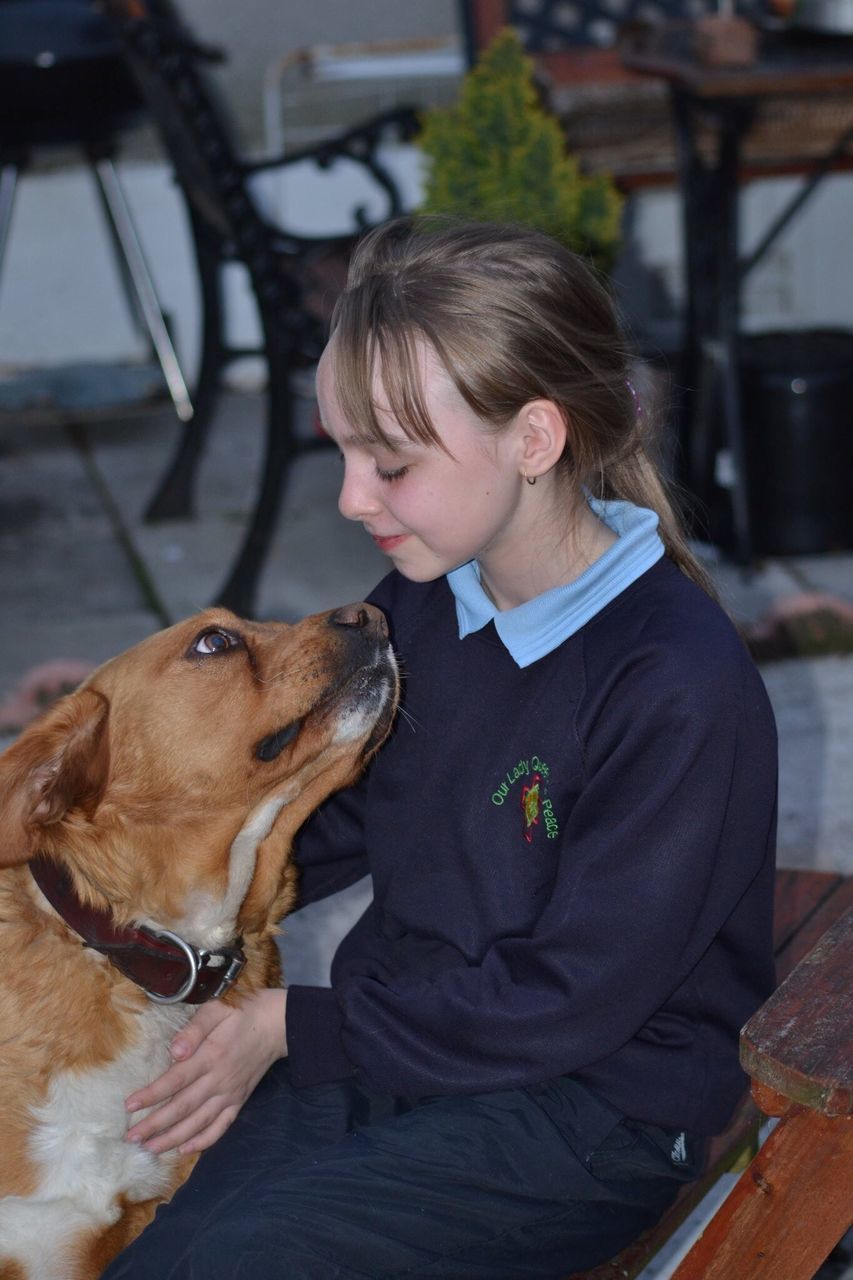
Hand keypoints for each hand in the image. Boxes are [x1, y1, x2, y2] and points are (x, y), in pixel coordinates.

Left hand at [125, 987, 286, 1155]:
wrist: (278, 1024)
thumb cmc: (244, 1011)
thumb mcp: (218, 1008)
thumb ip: (195, 1028)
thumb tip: (175, 1051)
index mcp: (211, 1055)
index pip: (175, 1080)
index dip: (151, 1095)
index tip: (129, 1106)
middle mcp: (219, 1080)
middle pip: (182, 1108)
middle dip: (155, 1125)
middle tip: (131, 1137)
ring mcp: (230, 1093)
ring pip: (198, 1122)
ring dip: (173, 1138)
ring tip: (150, 1149)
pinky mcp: (239, 1101)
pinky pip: (221, 1126)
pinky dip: (203, 1141)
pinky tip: (186, 1149)